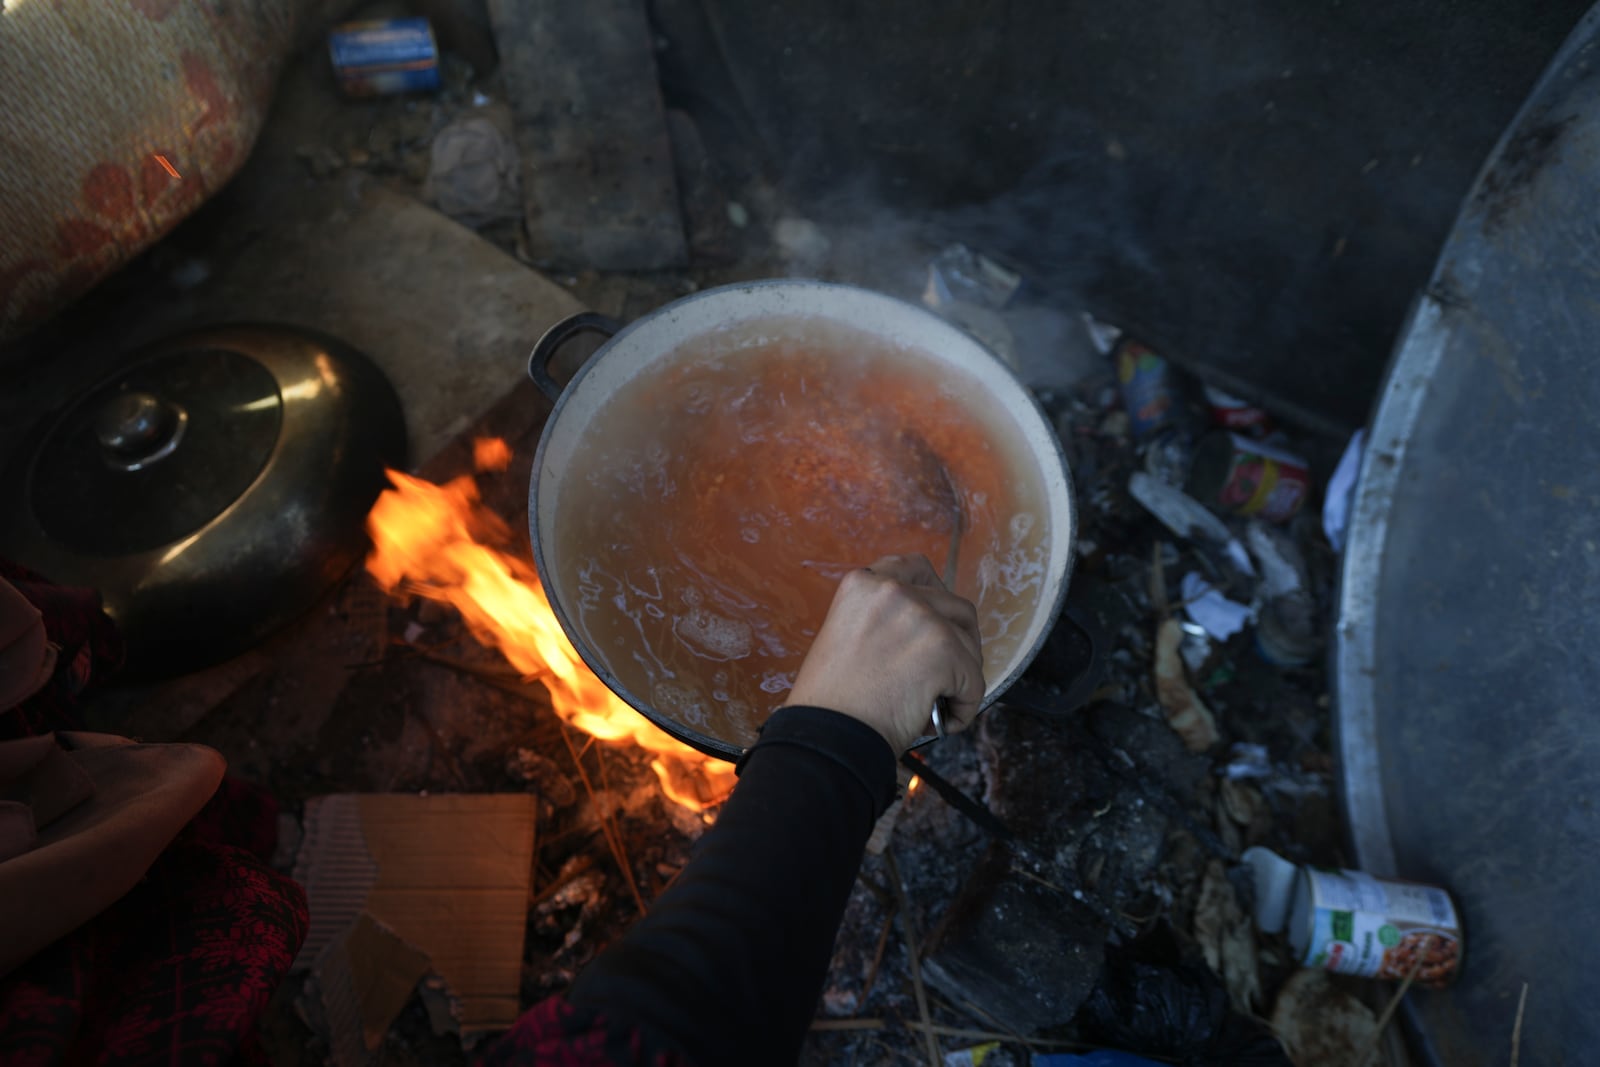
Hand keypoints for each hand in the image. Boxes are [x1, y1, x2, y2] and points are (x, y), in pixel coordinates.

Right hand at [785, 554, 984, 752]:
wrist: (829, 738)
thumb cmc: (832, 703)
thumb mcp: (845, 637)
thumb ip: (882, 621)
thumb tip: (925, 634)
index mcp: (862, 584)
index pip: (916, 568)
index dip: (934, 597)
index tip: (934, 623)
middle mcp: (892, 590)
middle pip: (954, 606)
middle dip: (959, 641)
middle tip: (948, 673)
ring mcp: (920, 617)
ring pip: (969, 644)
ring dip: (963, 674)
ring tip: (940, 704)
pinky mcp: (943, 649)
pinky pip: (975, 679)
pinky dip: (966, 705)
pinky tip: (944, 722)